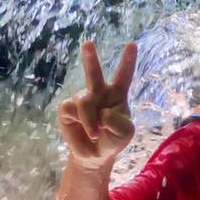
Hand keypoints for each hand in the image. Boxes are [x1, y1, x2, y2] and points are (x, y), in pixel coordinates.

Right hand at [57, 41, 136, 168]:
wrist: (95, 156)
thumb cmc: (113, 140)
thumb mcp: (125, 133)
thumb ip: (118, 122)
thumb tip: (101, 113)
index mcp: (117, 94)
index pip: (124, 75)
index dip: (128, 61)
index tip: (132, 45)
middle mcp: (98, 92)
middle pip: (94, 73)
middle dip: (90, 58)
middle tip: (88, 44)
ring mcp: (82, 99)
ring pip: (84, 101)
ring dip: (90, 120)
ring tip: (96, 134)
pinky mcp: (67, 109)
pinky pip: (72, 110)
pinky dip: (82, 122)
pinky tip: (86, 130)